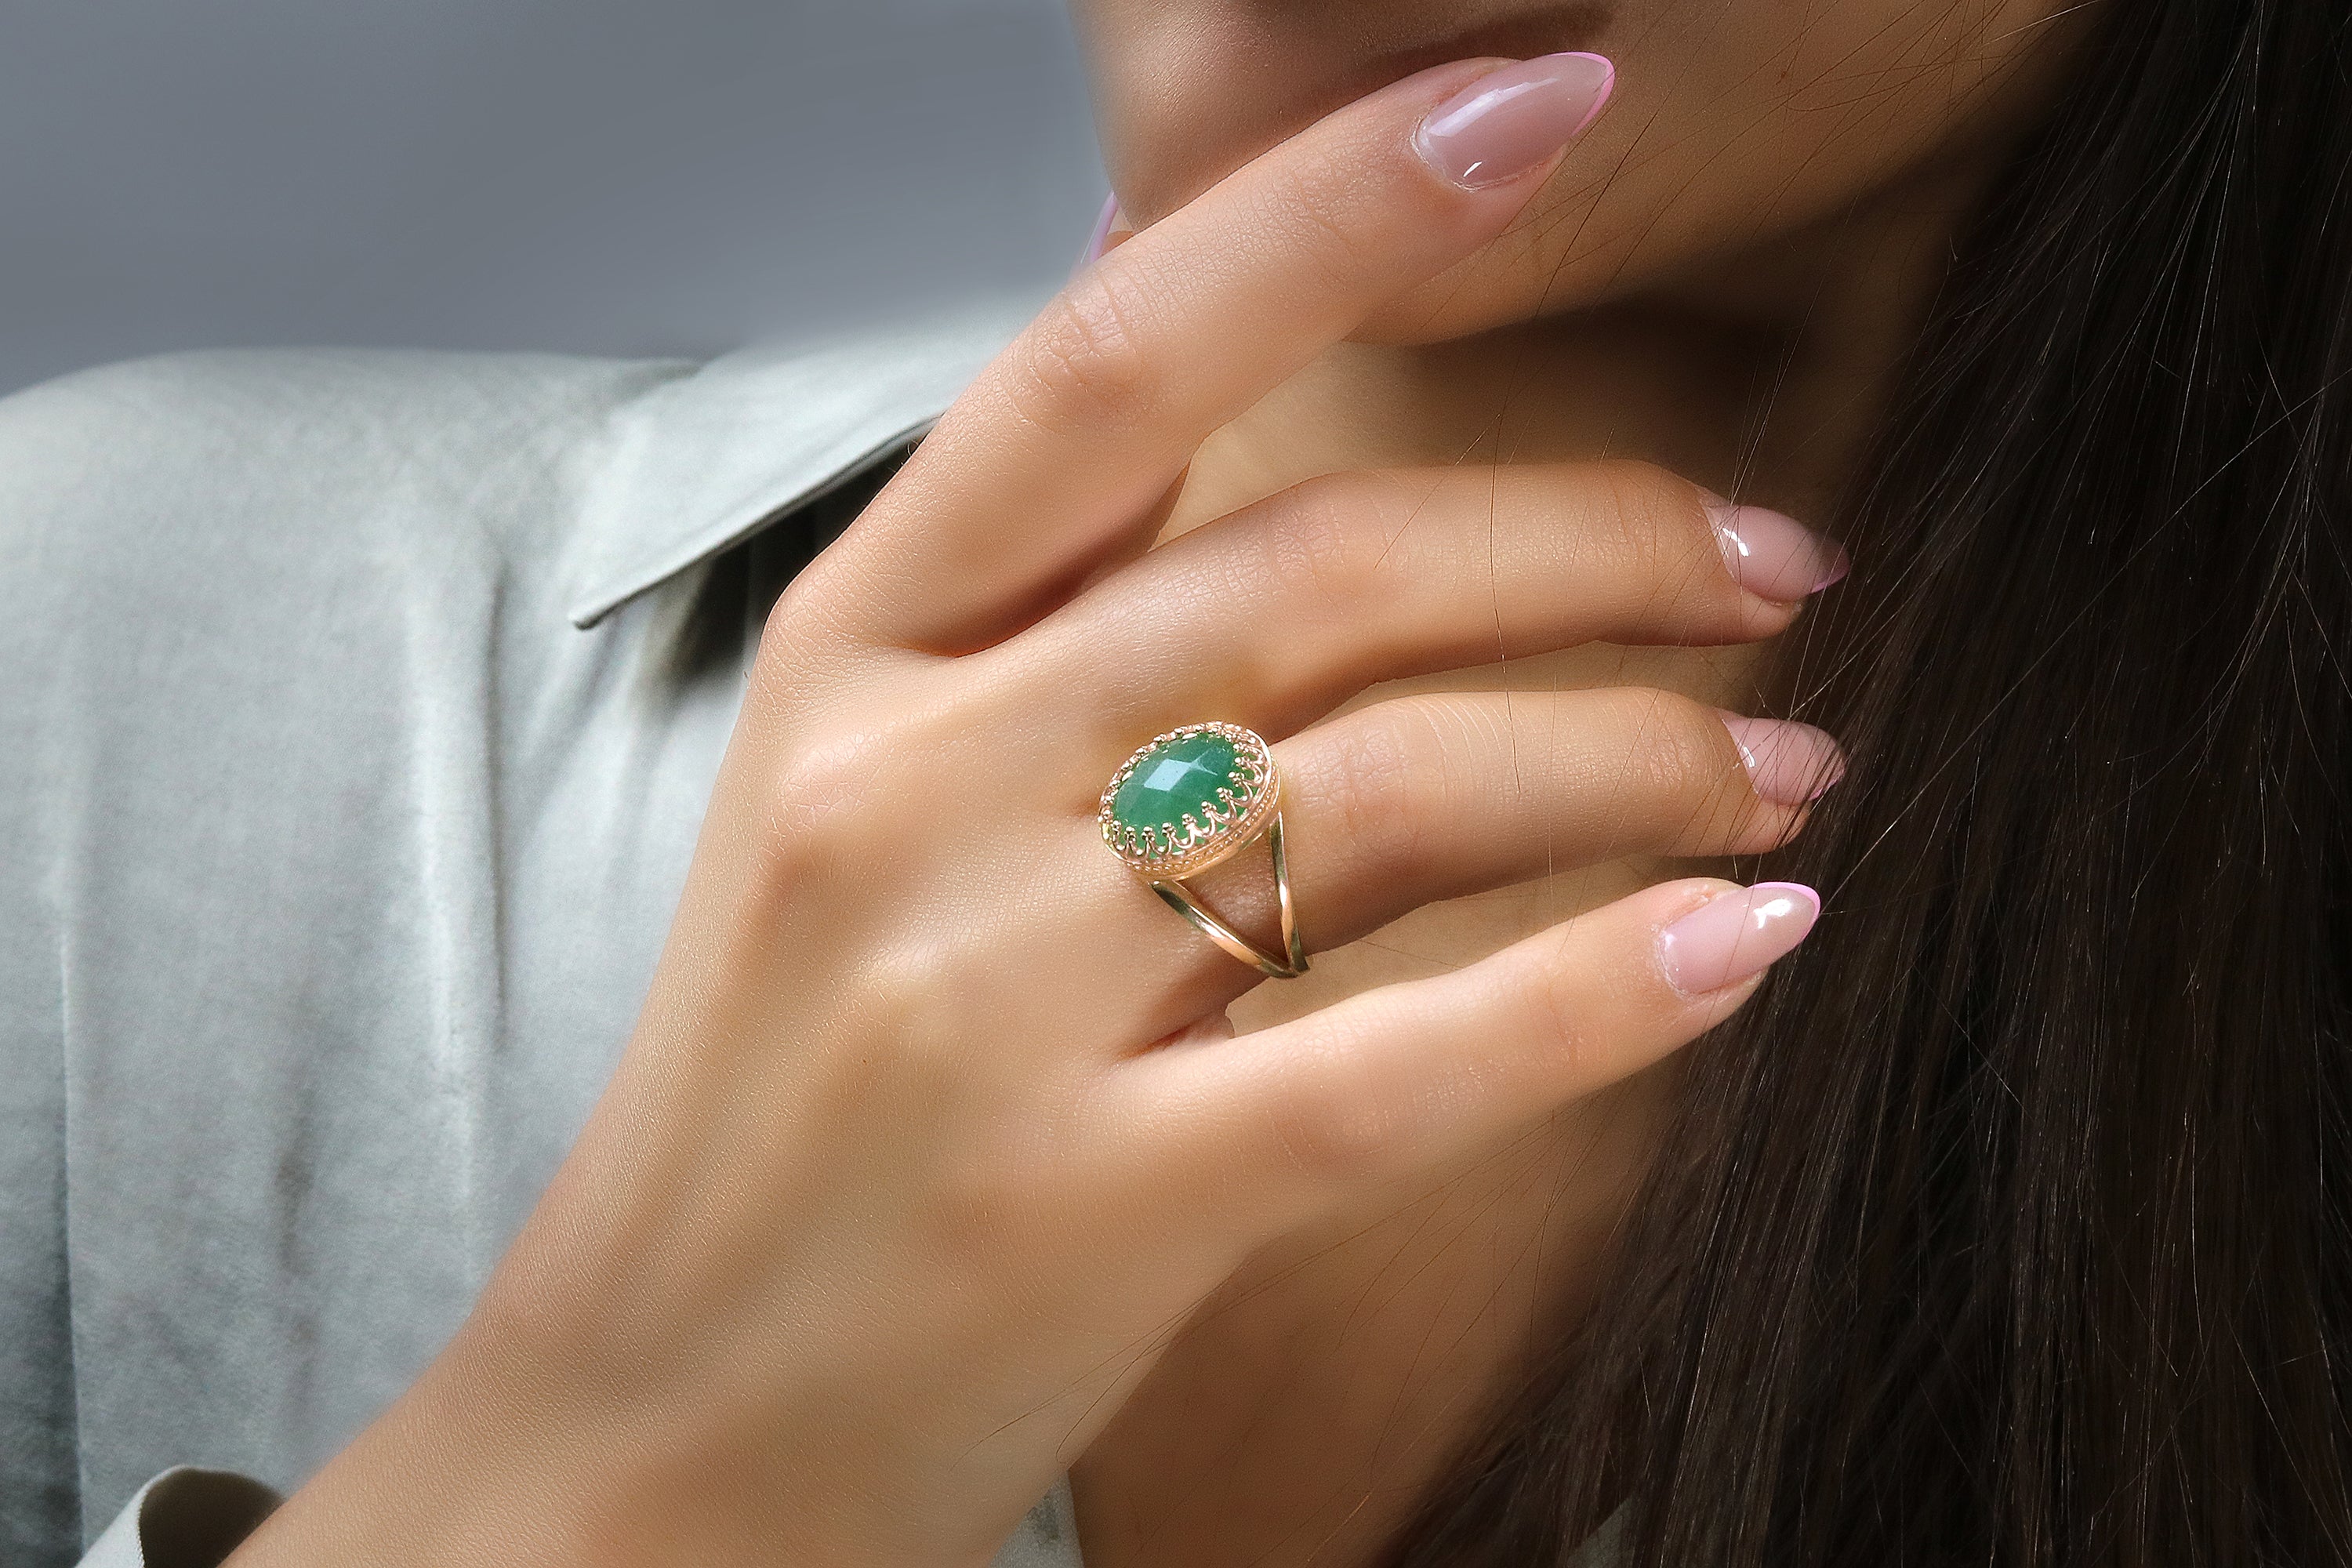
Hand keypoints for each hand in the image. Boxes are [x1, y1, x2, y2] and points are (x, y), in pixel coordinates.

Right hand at [230, 54, 1839, 1567]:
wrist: (646, 1419)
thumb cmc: (782, 1098)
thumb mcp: (844, 795)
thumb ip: (1032, 613)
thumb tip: (1241, 406)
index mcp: (854, 660)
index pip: (1111, 358)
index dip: (1337, 202)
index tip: (1544, 104)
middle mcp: (906, 792)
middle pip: (1319, 578)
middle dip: (1598, 540)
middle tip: (1777, 560)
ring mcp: (981, 1004)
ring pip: (1391, 796)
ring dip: (1639, 756)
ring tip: (1784, 762)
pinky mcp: (1082, 1207)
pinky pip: (1397, 1063)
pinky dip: (1604, 993)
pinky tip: (1746, 939)